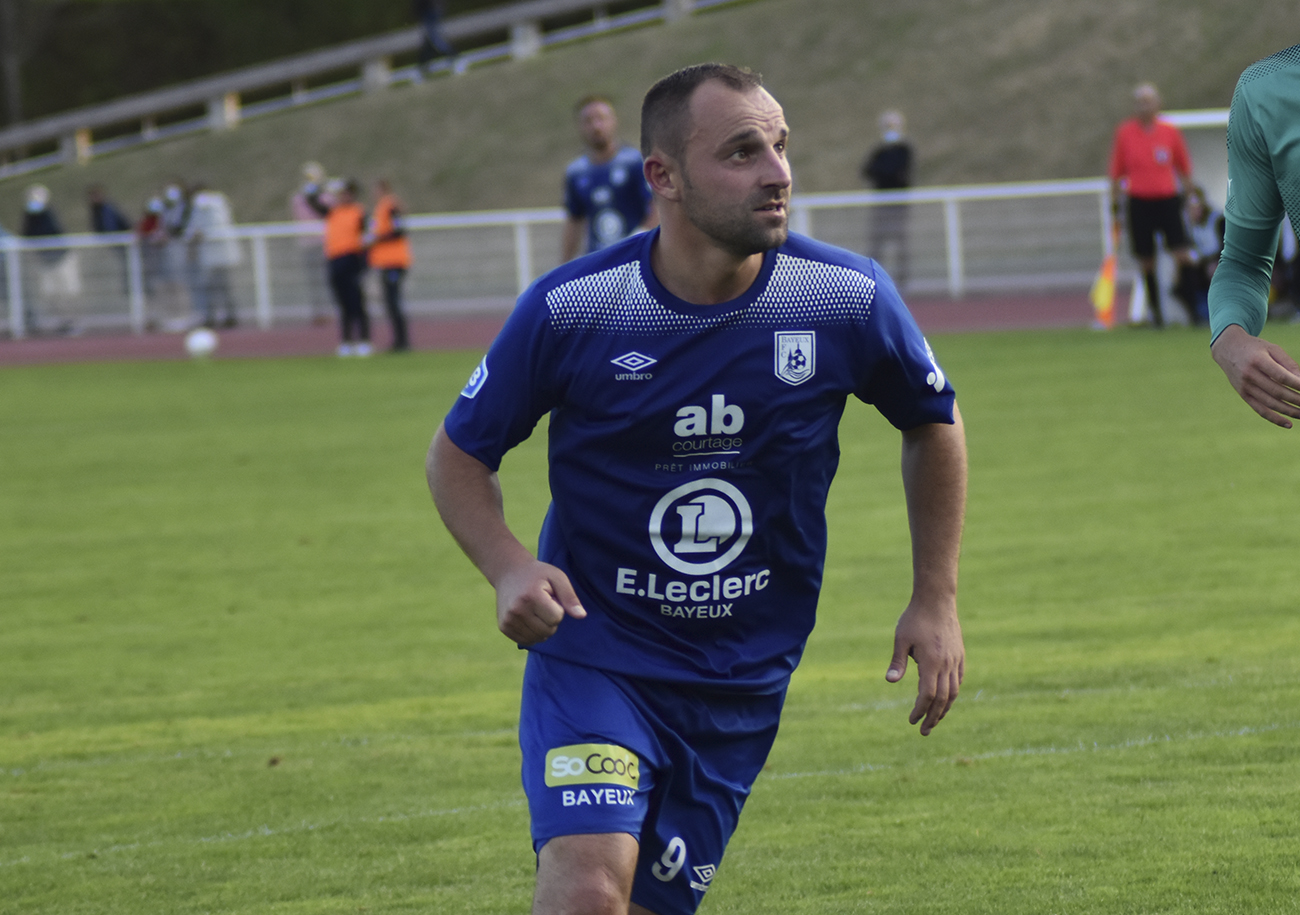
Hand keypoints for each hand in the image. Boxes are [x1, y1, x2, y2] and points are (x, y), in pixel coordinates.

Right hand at [494, 559, 585, 645]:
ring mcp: (508, 620)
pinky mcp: (503, 627)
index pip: (556, 618)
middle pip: (548, 631)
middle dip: (551, 619)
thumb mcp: (557, 578)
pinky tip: (528, 617)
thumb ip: (570, 597)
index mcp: (531, 596)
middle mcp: (517, 610)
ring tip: (535, 609)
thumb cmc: (538, 574)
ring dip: (542, 627)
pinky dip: (532, 633)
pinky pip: (526, 641)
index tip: (550, 596)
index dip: (558, 608)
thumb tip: (582, 616)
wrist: (509, 572)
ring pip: (537, 638)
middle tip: (543, 603)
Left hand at [886, 599, 963, 735]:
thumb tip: (890, 682)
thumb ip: (897, 662)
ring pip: (954, 692)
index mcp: (931, 662)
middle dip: (933, 718)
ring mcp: (956, 660)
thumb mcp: (901, 639)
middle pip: (943, 699)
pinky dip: (952, 693)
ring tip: (935, 720)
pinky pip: (958, 680)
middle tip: (924, 732)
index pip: (927, 695)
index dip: (920, 710)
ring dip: (944, 709)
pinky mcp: (959, 655)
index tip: (912, 720)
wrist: (936, 599)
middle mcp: (946, 664)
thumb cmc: (914, 618)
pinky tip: (946, 699)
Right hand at [1211, 324, 1299, 427]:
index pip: (1281, 377)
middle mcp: (1249, 375)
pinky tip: (1288, 424)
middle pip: (1277, 392)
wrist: (1228, 349)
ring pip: (1271, 404)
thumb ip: (1288, 364)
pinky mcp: (1243, 395)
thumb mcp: (1272, 349)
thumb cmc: (1255, 348)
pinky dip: (1275, 418)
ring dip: (1289, 411)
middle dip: (1297, 399)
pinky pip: (1260, 410)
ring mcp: (1245, 387)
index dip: (1298, 385)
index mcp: (1258, 361)